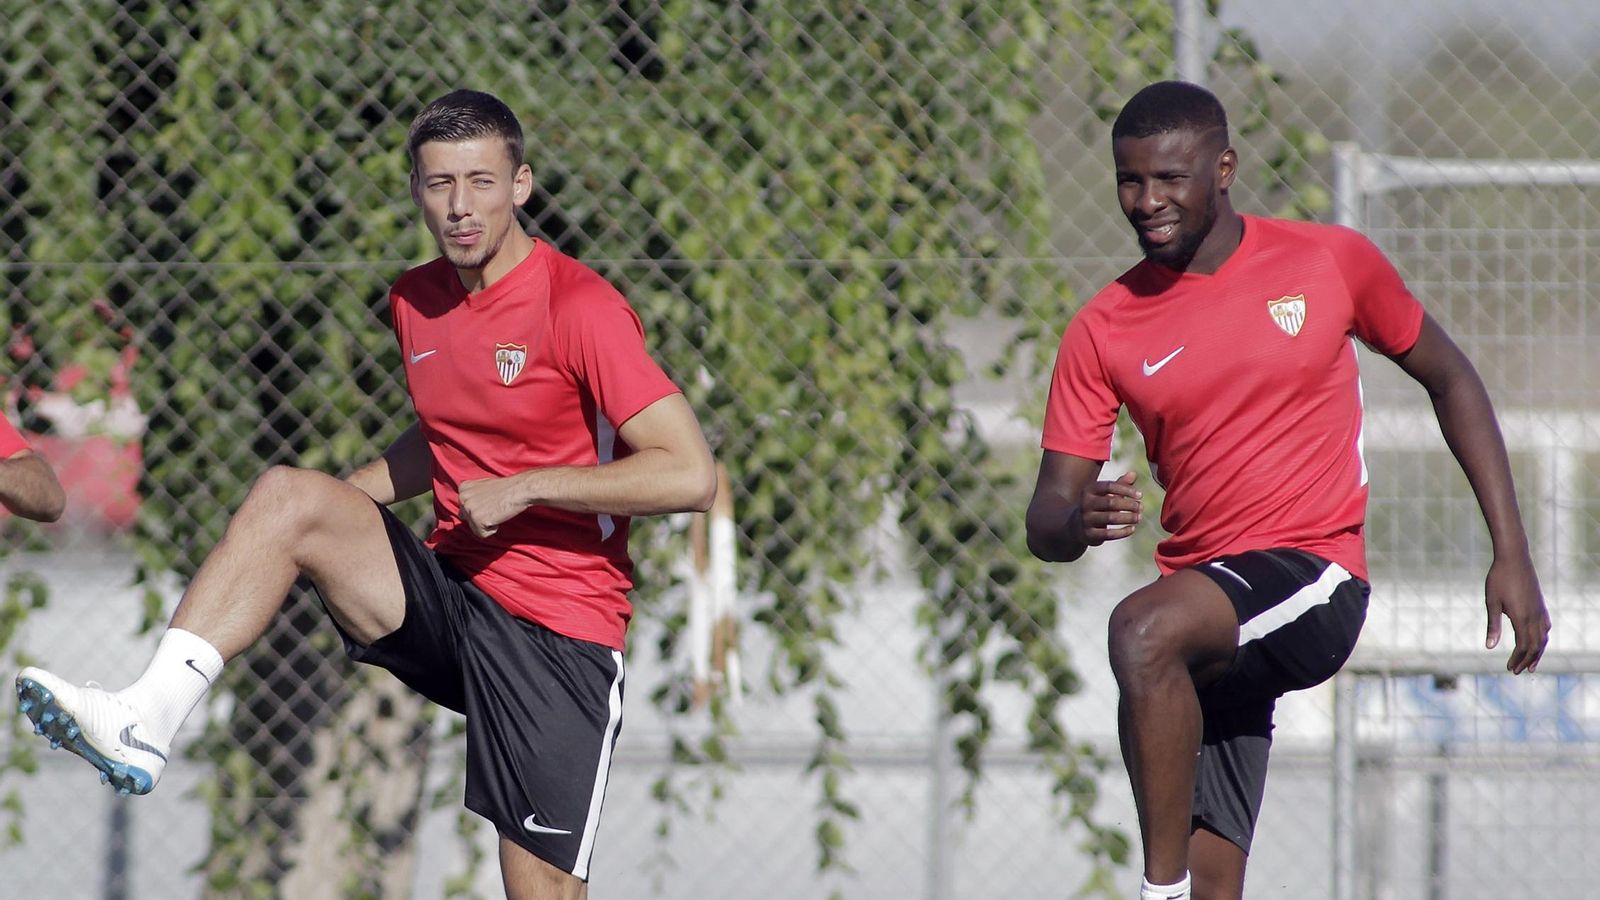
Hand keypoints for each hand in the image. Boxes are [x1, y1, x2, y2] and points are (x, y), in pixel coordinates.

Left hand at [457, 475, 529, 538]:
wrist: (519, 489)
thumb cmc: (506, 488)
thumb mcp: (483, 485)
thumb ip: (473, 495)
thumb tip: (469, 508)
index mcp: (463, 488)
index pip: (465, 508)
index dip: (480, 508)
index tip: (490, 502)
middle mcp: (463, 498)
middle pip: (468, 518)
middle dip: (481, 517)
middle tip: (494, 508)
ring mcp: (469, 509)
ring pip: (474, 527)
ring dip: (487, 523)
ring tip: (496, 511)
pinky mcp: (477, 520)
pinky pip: (482, 534)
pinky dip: (492, 529)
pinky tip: (498, 516)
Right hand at [1070, 471, 1141, 546]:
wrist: (1076, 525)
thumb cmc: (1096, 505)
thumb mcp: (1104, 494)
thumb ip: (1119, 484)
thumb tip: (1133, 474)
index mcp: (1088, 490)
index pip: (1109, 486)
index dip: (1126, 489)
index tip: (1140, 495)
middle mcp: (1085, 504)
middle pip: (1111, 502)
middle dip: (1129, 505)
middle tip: (1141, 507)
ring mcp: (1086, 519)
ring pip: (1110, 518)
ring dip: (1128, 518)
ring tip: (1139, 518)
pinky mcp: (1089, 534)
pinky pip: (1109, 534)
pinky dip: (1122, 532)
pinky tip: (1132, 529)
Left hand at [1485, 552, 1548, 673]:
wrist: (1514, 558)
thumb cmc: (1498, 579)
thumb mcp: (1491, 602)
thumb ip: (1493, 625)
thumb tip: (1489, 647)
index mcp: (1522, 617)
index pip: (1523, 646)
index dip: (1517, 659)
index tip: (1510, 668)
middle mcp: (1535, 616)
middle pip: (1535, 646)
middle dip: (1526, 660)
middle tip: (1518, 671)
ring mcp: (1540, 610)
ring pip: (1543, 638)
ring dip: (1537, 653)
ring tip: (1531, 664)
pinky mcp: (1541, 605)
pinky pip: (1545, 627)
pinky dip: (1542, 639)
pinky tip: (1538, 642)